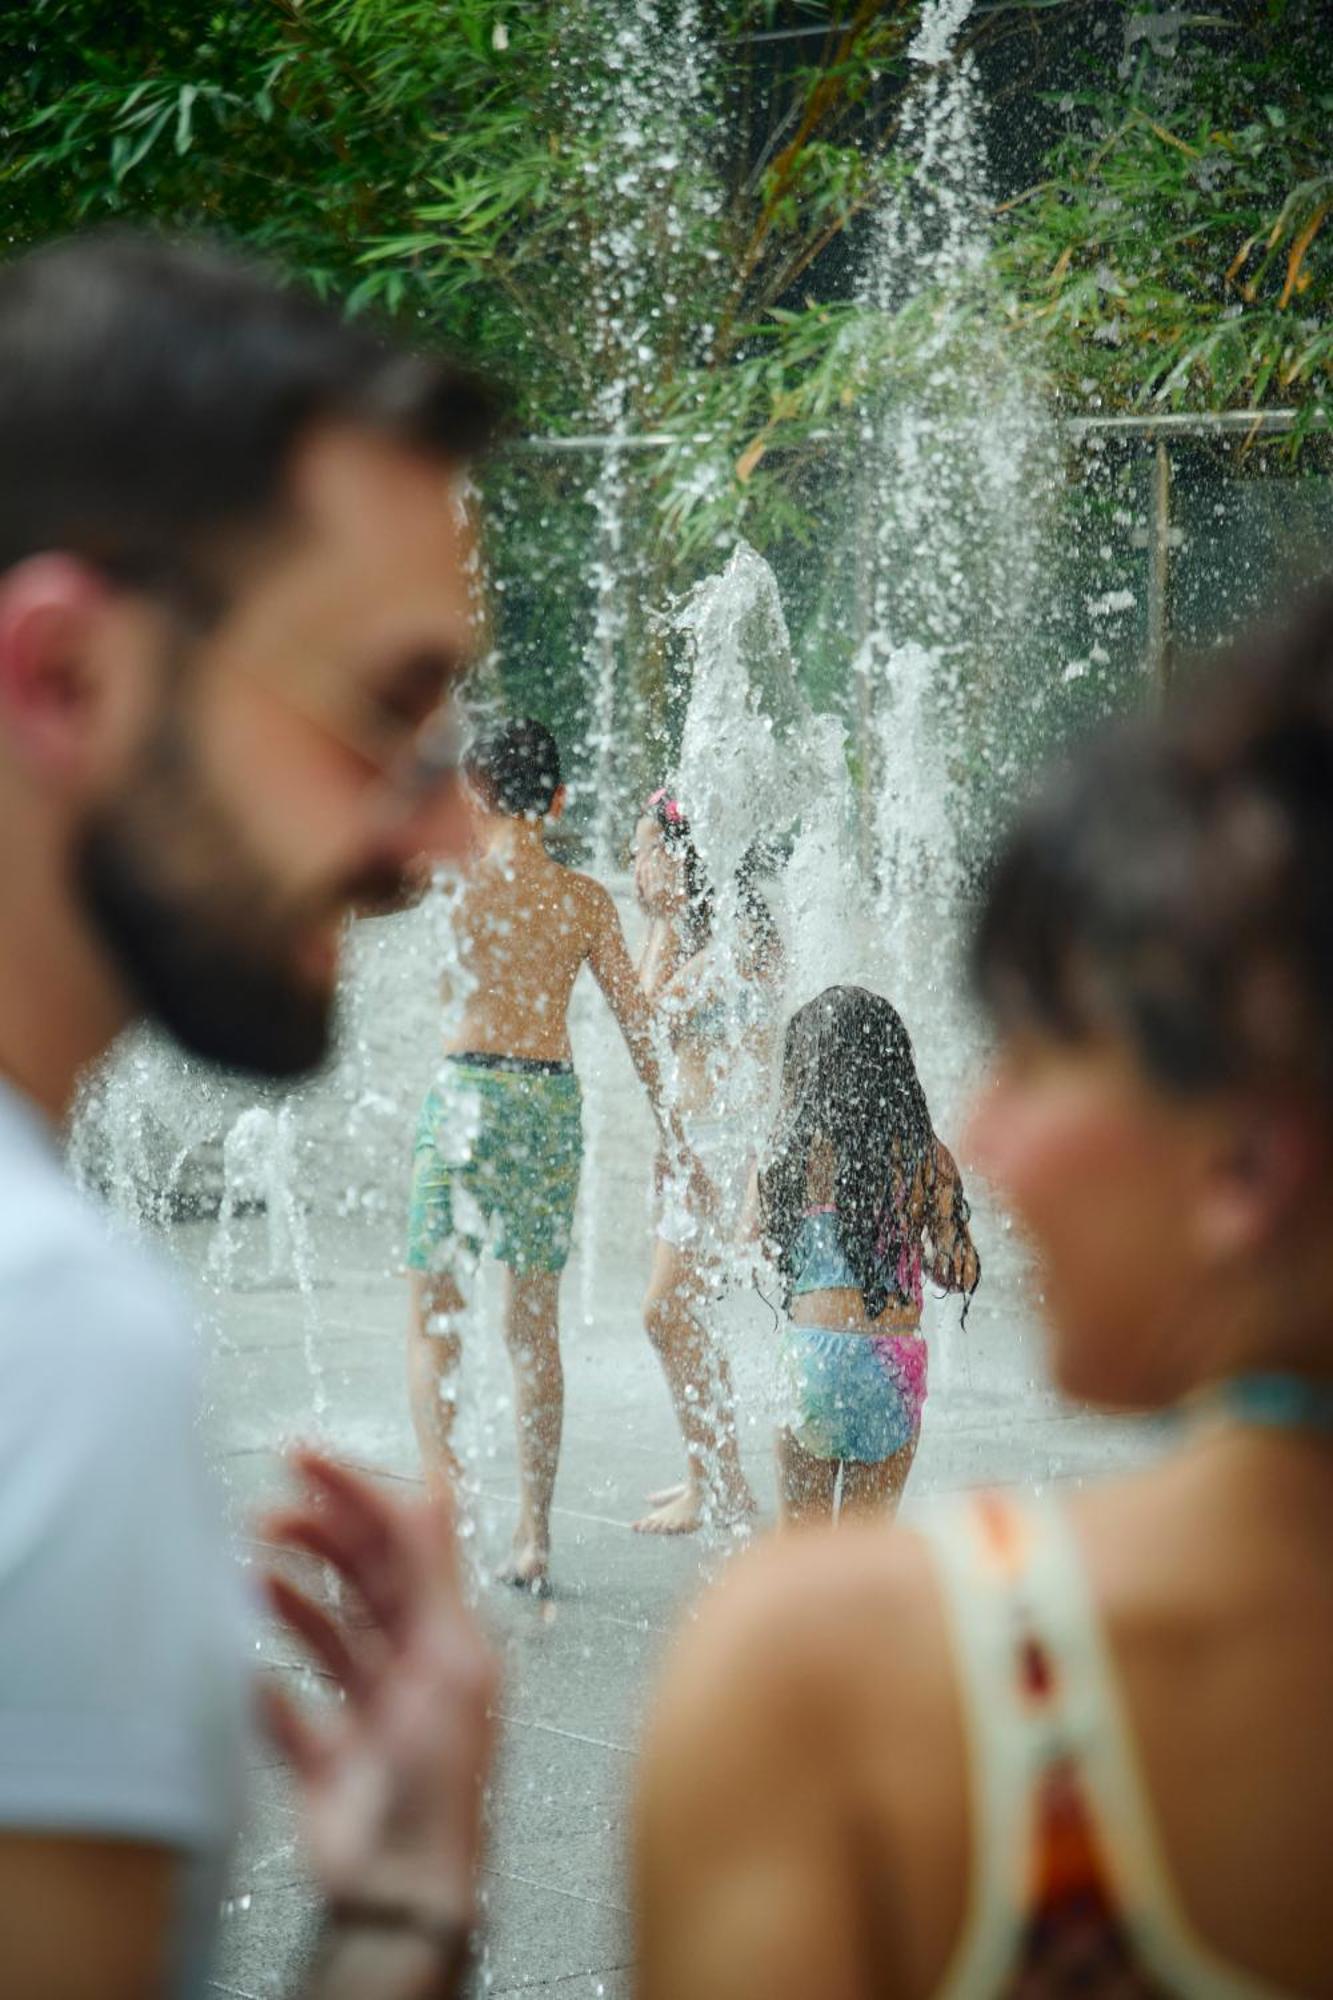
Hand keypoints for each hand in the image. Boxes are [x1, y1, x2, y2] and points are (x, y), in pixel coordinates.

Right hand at [259, 1451, 497, 1928]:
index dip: (356, 1493)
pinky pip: (289, 1712)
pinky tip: (243, 1665)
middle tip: (265, 1509)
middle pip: (362, 1580)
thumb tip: (430, 1489)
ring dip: (288, 1598)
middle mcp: (412, 1668)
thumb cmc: (440, 1782)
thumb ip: (431, 1578)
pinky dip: (264, 1687)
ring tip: (248, 1571)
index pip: (402, 1543)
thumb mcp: (448, 1664)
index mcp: (448, 1638)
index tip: (303, 1455)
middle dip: (317, 1537)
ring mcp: (370, 1716)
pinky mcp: (328, 1764)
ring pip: (325, 1635)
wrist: (406, 1892)